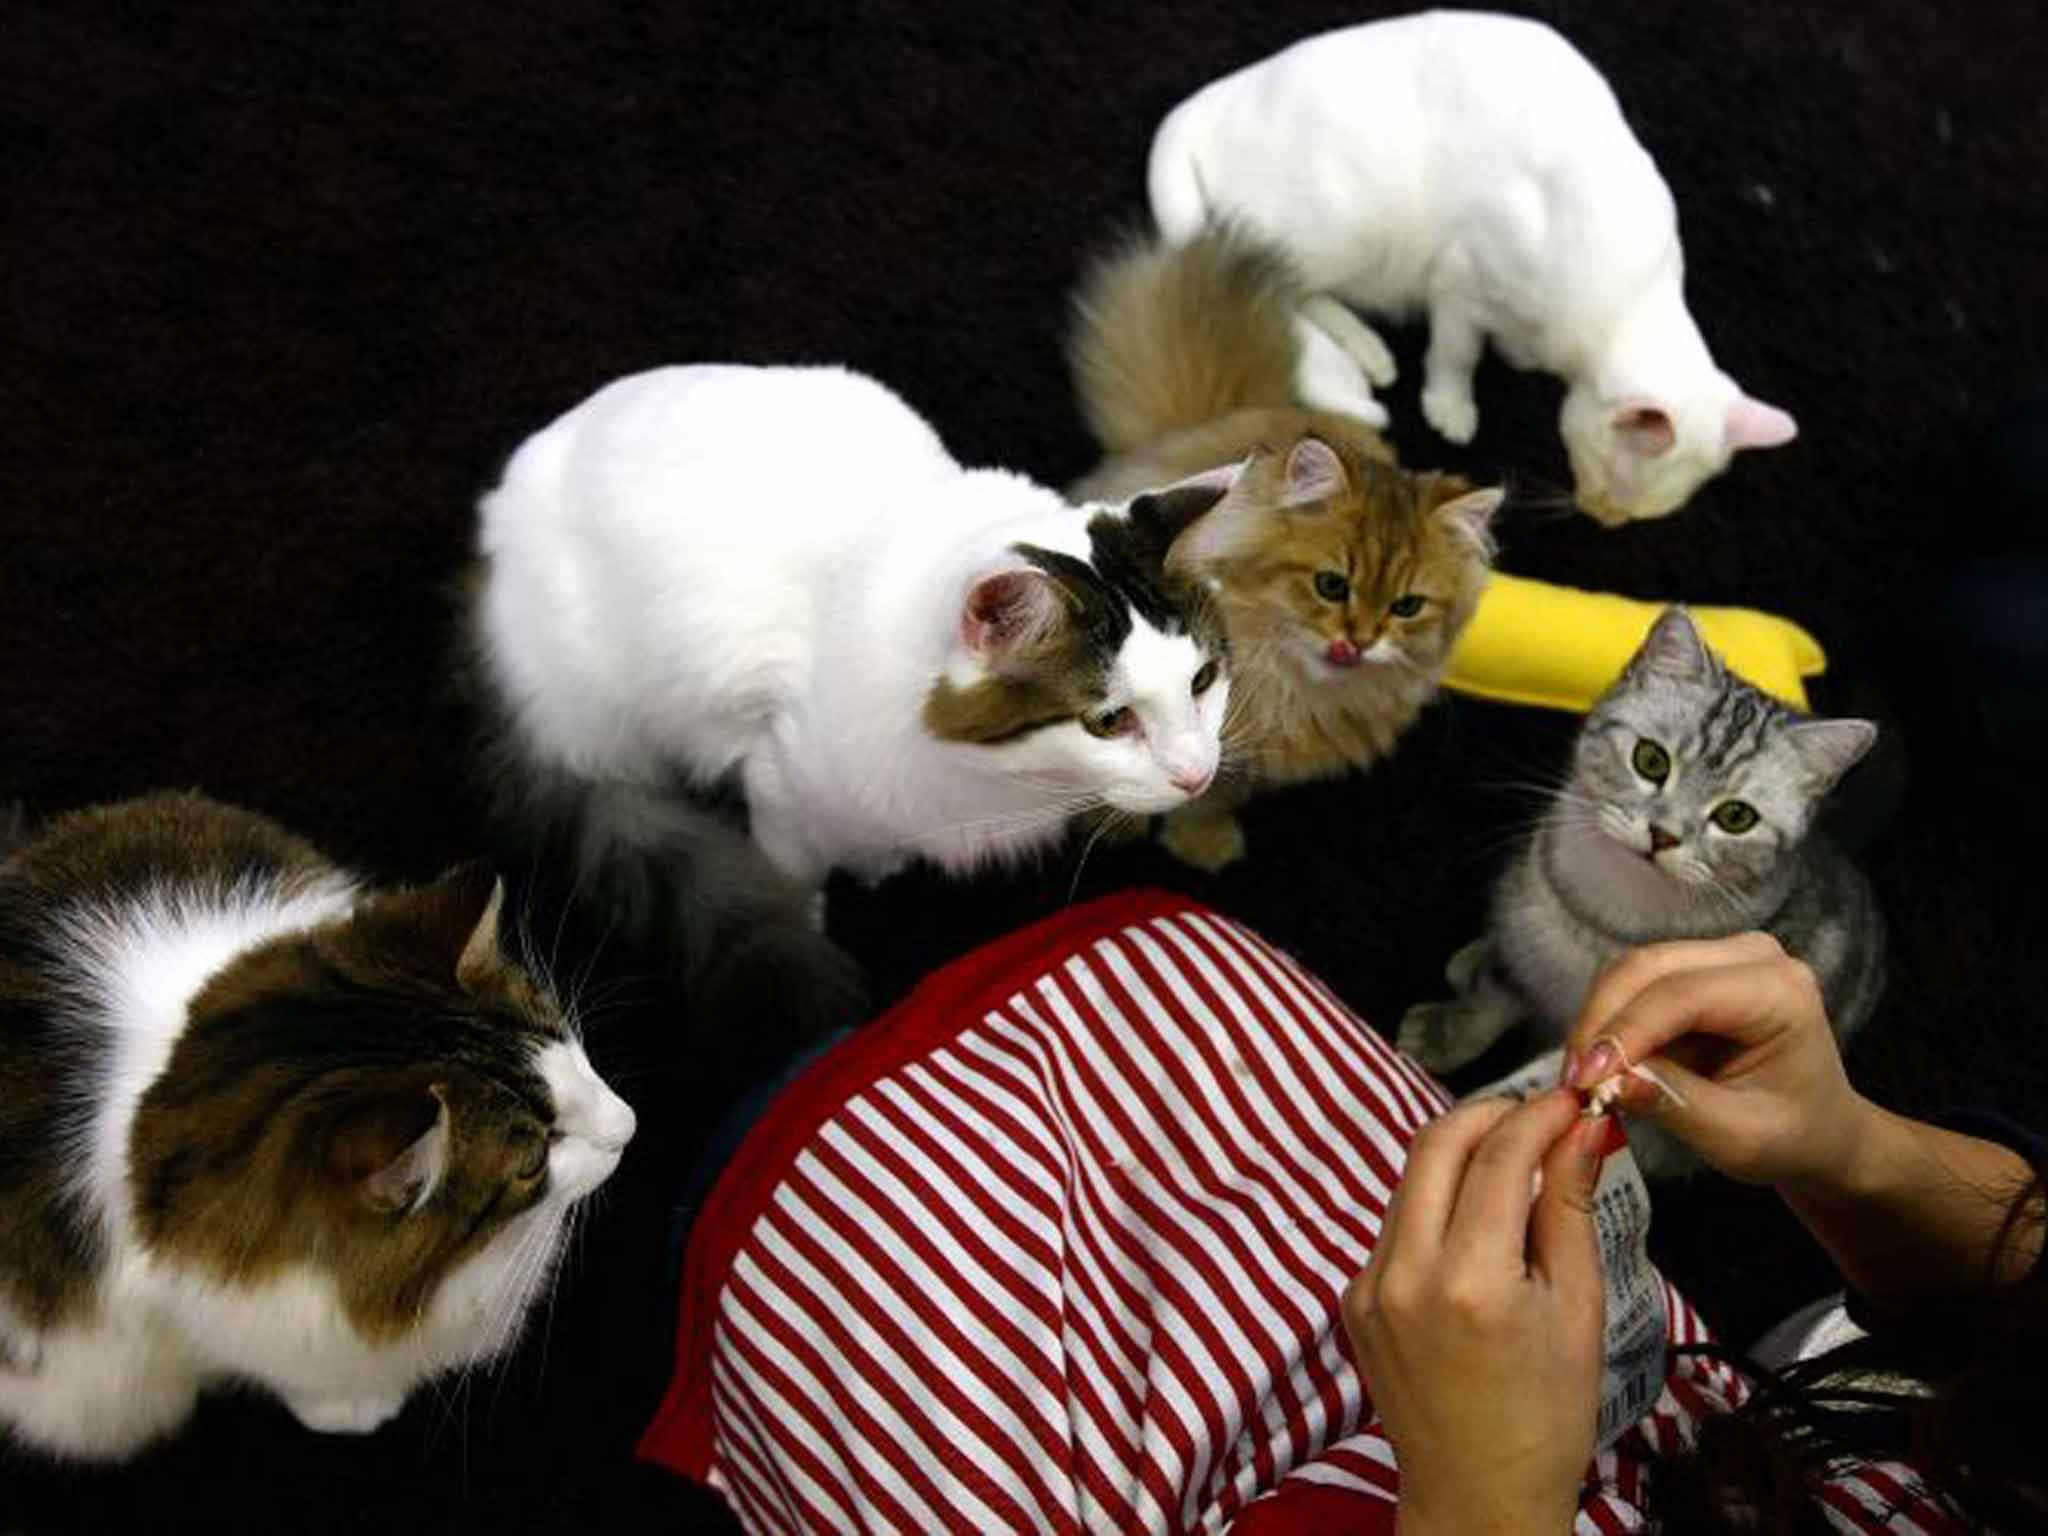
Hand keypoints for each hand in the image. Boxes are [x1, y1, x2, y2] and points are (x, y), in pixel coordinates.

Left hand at [1343, 1089, 1606, 1535]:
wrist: (1477, 1496)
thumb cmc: (1546, 1418)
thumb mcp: (1578, 1310)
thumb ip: (1570, 1209)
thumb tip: (1583, 1129)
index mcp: (1469, 1282)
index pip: (1498, 1157)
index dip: (1539, 1115)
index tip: (1573, 1100)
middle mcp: (1404, 1275)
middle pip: (1436, 1146)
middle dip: (1490, 1114)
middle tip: (1540, 1114)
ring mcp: (1368, 1285)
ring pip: (1411, 1179)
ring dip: (1462, 1154)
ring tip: (1519, 1161)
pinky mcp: (1354, 1296)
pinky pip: (1397, 1222)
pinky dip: (1439, 1202)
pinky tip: (1480, 1219)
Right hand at [1564, 932, 1875, 1187]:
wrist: (1817, 1128)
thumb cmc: (1792, 1135)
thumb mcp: (1738, 1138)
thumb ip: (1674, 1104)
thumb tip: (1609, 1081)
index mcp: (1781, 992)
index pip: (1682, 996)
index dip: (1624, 1033)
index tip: (1584, 1080)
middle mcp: (1753, 957)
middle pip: (1647, 968)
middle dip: (1600, 1022)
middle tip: (1573, 1081)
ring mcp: (1722, 956)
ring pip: (1631, 971)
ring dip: (1598, 1021)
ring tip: (1584, 1077)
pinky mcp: (1695, 968)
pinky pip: (1634, 984)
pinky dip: (1609, 1021)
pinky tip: (1601, 1063)